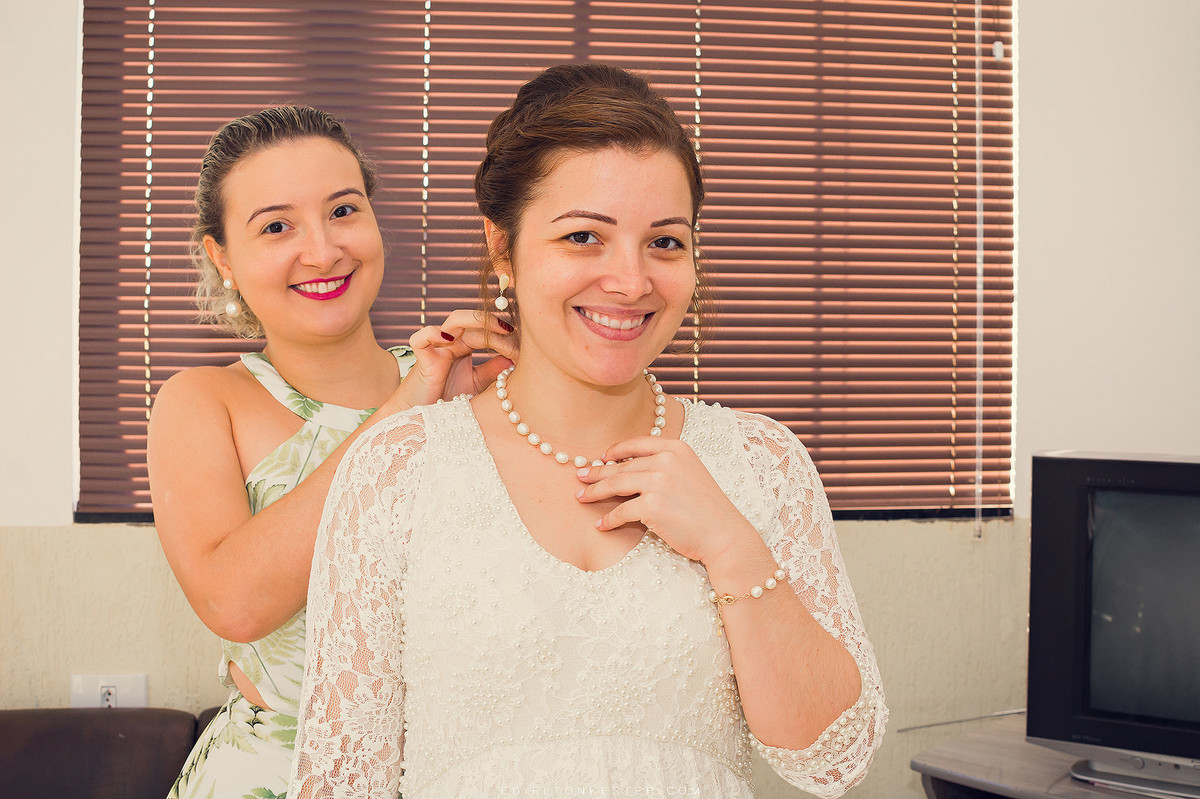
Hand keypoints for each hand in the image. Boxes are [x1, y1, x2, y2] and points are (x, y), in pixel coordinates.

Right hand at [383, 310, 516, 413]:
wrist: (424, 420)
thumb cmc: (448, 400)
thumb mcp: (478, 383)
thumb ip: (494, 369)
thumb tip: (517, 358)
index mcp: (465, 347)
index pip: (485, 330)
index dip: (501, 333)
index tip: (520, 339)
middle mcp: (452, 343)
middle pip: (472, 320)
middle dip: (492, 321)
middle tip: (510, 327)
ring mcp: (436, 349)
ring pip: (453, 321)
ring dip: (474, 319)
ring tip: (494, 327)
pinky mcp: (422, 360)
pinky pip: (420, 338)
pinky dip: (432, 333)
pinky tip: (449, 340)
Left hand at [575, 436, 756, 564]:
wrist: (724, 534)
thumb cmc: (707, 509)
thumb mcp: (690, 474)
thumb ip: (666, 466)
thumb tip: (630, 469)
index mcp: (676, 448)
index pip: (637, 442)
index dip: (616, 450)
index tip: (601, 457)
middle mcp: (666, 460)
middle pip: (622, 466)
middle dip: (598, 473)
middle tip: (581, 477)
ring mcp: (658, 482)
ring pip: (615, 485)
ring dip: (595, 493)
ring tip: (581, 498)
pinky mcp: (651, 506)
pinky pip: (621, 511)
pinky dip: (608, 519)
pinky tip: (601, 524)